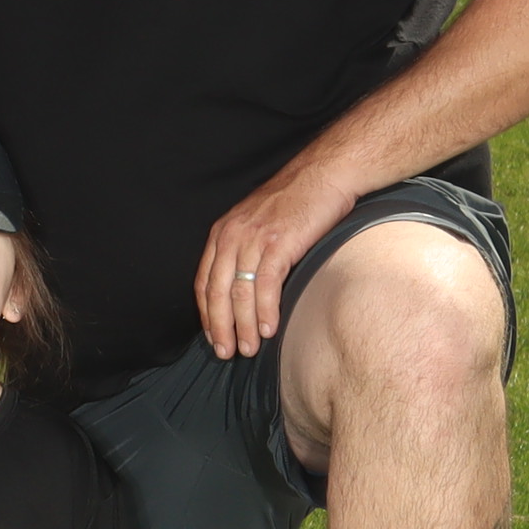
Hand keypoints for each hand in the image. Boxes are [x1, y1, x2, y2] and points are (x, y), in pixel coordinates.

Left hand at [195, 163, 355, 359]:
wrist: (324, 175)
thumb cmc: (296, 201)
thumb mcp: (257, 223)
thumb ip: (245, 251)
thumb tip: (245, 288)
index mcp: (222, 233)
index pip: (204, 282)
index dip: (207, 314)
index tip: (213, 337)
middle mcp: (232, 236)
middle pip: (217, 292)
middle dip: (220, 327)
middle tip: (226, 353)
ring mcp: (254, 239)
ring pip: (239, 292)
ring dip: (244, 326)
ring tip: (249, 349)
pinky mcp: (278, 243)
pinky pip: (266, 284)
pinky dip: (266, 311)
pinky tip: (270, 329)